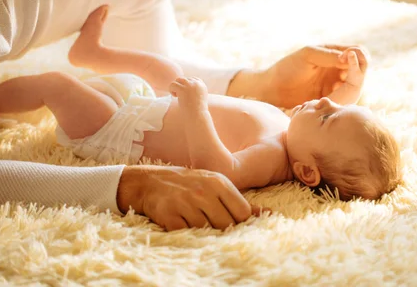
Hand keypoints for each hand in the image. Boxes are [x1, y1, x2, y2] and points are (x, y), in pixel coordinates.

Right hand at [117, 165, 265, 230]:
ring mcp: (186, 203)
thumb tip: (267, 213)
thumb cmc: (189, 184)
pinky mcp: (169, 215)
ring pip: (207, 231)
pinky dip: (187, 234)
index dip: (239, 222)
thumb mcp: (215, 185)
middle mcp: (204, 191)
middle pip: (227, 225)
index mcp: (219, 183)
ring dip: (203, 232)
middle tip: (211, 224)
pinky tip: (182, 224)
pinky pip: (187, 234)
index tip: (231, 223)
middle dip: (222, 230)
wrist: (149, 181)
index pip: (243, 212)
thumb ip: (239, 201)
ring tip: (195, 221)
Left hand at [169, 77, 207, 110]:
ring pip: (178, 80)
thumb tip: (184, 87)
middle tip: (181, 96)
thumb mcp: (199, 98)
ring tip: (177, 96)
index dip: (187, 86)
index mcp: (202, 85)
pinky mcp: (183, 89)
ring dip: (176, 87)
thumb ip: (194, 91)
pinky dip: (171, 90)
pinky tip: (176, 96)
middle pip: (184, 78)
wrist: (197, 116)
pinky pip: (173, 84)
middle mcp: (197, 83)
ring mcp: (190, 85)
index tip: (186, 95)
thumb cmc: (197, 111)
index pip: (192, 79)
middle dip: (181, 86)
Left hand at [260, 45, 368, 107]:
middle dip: (358, 73)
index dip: (360, 56)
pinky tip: (331, 99)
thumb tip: (350, 57)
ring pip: (356, 86)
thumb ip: (328, 56)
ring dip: (351, 88)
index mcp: (335, 53)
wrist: (272, 89)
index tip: (349, 58)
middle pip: (362, 70)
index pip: (360, 52)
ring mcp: (335, 84)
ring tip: (335, 88)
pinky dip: (344, 99)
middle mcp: (338, 68)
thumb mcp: (308, 56)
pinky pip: (346, 99)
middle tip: (343, 76)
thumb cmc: (287, 67)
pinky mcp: (331, 98)